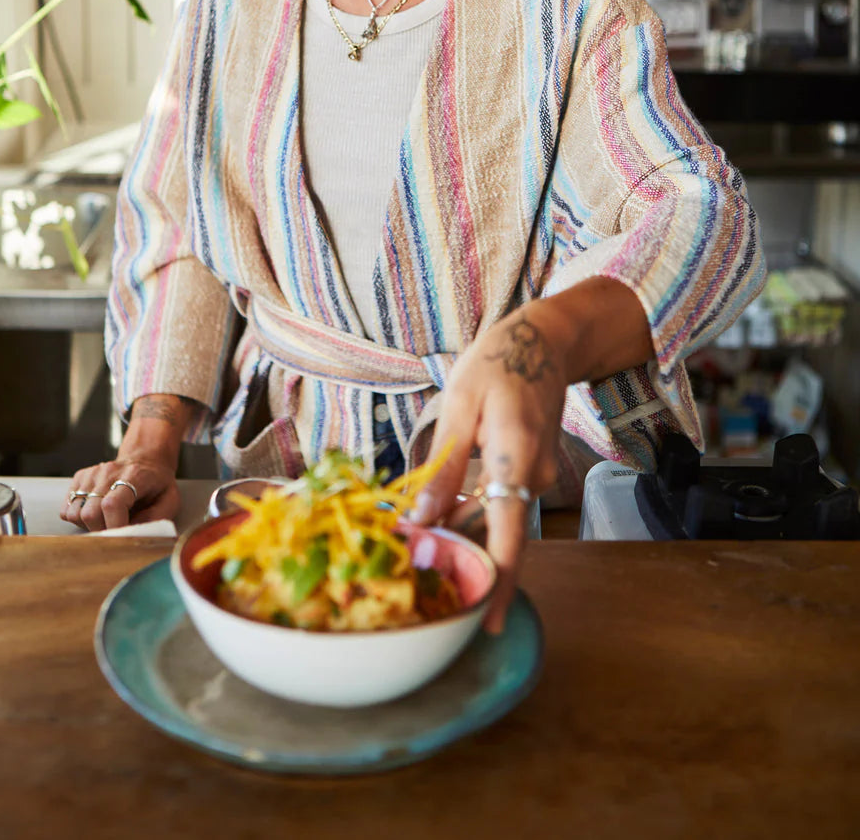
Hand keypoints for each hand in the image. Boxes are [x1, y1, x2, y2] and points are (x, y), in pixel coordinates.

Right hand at [61, 456, 179, 531]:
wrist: (146, 459)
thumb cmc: (158, 483)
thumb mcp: (170, 500)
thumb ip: (156, 518)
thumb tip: (132, 534)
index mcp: (134, 476)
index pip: (112, 504)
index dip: (114, 526)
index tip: (122, 535)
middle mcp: (108, 472)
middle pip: (90, 512)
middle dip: (101, 530)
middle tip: (114, 530)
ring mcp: (91, 473)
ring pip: (74, 513)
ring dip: (88, 525)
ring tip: (105, 521)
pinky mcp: (80, 477)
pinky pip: (67, 508)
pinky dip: (77, 518)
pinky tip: (95, 513)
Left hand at [411, 306, 566, 633]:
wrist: (544, 340)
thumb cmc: (497, 364)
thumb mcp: (459, 406)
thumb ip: (444, 465)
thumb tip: (421, 518)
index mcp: (516, 458)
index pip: (510, 534)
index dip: (498, 582)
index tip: (484, 622)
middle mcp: (534, 476)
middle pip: (500, 536)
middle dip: (465, 563)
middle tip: (420, 584)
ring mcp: (537, 475)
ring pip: (497, 519)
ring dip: (463, 536)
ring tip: (417, 546)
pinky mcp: (532, 470)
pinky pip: (501, 501)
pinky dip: (473, 512)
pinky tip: (439, 514)